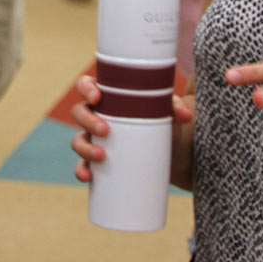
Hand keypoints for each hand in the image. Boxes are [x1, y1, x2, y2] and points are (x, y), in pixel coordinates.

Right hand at [67, 74, 193, 182]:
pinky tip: (88, 177)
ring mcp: (96, 139)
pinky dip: (82, 171)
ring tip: (101, 156)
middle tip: (105, 130)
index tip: (97, 97)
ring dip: (84, 147)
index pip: (87, 84)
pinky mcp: (99, 162)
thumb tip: (184, 115)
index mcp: (108, 97)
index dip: (86, 88)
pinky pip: (83, 166)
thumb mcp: (168, 112)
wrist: (173, 153)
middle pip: (79, 112)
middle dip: (87, 121)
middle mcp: (97, 116)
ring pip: (77, 140)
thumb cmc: (165, 122)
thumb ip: (174, 107)